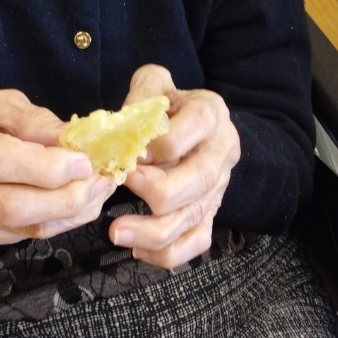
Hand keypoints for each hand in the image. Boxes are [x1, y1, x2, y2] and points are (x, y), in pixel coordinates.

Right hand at [0, 90, 115, 246]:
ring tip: (98, 191)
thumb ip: (33, 120)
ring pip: (22, 227)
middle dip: (65, 197)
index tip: (83, 162)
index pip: (0, 160)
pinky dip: (60, 222)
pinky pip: (25, 235)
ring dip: (70, 212)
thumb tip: (70, 139)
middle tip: (99, 181)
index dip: (46, 166)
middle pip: (12, 205)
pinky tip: (79, 203)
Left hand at [108, 65, 239, 268]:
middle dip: (158, 190)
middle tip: (121, 185)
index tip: (130, 150)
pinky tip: (137, 248)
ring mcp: (219, 186)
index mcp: (210, 112)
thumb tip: (122, 124)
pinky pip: (197, 242)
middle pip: (200, 179)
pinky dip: (168, 254)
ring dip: (154, 231)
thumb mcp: (156, 83)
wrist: (196, 120)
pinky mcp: (211, 213)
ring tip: (116, 232)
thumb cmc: (168, 103)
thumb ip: (142, 93)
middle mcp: (222, 150)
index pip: (195, 127)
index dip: (160, 143)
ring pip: (196, 217)